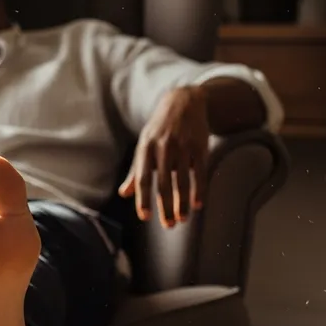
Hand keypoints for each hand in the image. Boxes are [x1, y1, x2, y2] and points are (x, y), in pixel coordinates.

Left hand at [118, 86, 209, 227]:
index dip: (143, 199)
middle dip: (166, 207)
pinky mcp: (200, 146)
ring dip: (182, 203)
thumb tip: (124, 194)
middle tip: (168, 225)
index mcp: (146, 148)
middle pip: (164, 183)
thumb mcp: (144, 145)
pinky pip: (200, 172)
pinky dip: (199, 190)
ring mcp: (183, 146)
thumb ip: (136, 170)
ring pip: (183, 180)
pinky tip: (197, 204)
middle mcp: (163, 147)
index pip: (143, 178)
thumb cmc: (159, 129)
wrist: (184, 101)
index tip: (145, 217)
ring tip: (182, 219)